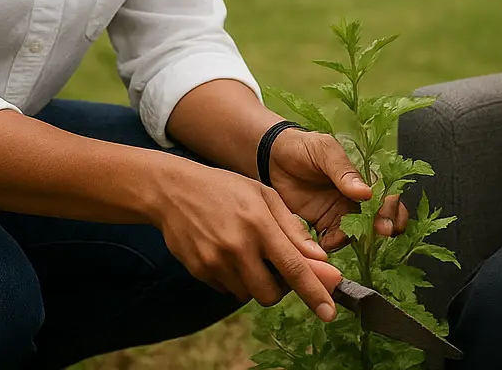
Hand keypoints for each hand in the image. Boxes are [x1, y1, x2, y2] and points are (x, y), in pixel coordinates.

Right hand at [148, 156, 341, 319]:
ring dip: (256, 282)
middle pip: (271, 293)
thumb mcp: (265, 195)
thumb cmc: (225, 189)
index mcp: (260, 224)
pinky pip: (227, 288)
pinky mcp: (200, 271)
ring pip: (248, 294)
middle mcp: (238, 247)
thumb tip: (319, 258)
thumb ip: (293, 228)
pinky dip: (235, 278)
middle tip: (277, 267)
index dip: (314, 292)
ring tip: (248, 253)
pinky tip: (228, 253)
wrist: (173, 191)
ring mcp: (216, 261)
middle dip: (280, 288)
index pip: (294, 267)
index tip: (328, 313)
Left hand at [266, 128, 409, 249]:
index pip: (386, 197)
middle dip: (382, 230)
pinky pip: (333, 241)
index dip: (391, 211)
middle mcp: (355, 200)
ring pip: (357, 234)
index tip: (386, 222)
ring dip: (354, 240)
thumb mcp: (325, 151)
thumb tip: (367, 193)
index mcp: (362, 179)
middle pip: (379, 220)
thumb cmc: (303, 147)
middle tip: (376, 235)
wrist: (272, 157)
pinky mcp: (321, 226)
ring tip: (339, 238)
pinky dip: (332, 246)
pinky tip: (324, 244)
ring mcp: (339, 214)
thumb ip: (344, 172)